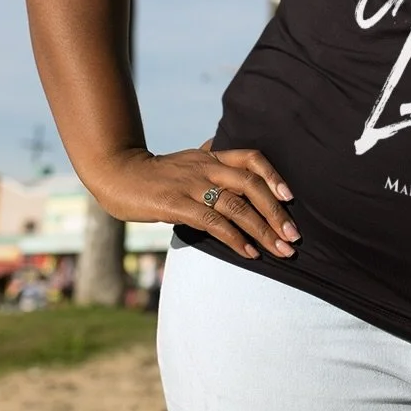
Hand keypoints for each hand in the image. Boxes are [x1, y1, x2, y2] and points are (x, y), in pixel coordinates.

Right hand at [89, 141, 298, 261]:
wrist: (116, 173)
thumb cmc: (155, 173)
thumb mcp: (187, 162)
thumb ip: (211, 164)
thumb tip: (232, 166)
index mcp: (211, 156)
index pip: (252, 158)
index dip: (275, 176)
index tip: (292, 198)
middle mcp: (206, 167)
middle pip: (252, 185)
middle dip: (277, 212)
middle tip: (294, 236)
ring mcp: (192, 185)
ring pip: (237, 207)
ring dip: (263, 230)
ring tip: (280, 250)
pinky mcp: (176, 204)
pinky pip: (213, 222)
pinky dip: (235, 239)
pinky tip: (249, 253)